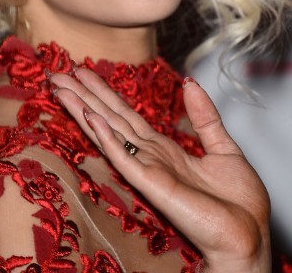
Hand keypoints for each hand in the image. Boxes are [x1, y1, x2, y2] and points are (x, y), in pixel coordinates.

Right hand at [49, 68, 270, 272]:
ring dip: (83, 110)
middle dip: (83, 96)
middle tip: (57, 74)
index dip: (103, 93)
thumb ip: (204, 117)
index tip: (83, 72)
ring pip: (108, 134)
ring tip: (61, 89)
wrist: (250, 234)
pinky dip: (106, 137)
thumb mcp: (223, 148)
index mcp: (162, 148)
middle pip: (108, 119)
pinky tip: (90, 117)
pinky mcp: (150, 183)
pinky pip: (123, 157)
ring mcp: (146, 169)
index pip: (124, 115)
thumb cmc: (239, 202)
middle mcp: (148, 156)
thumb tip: (189, 83)